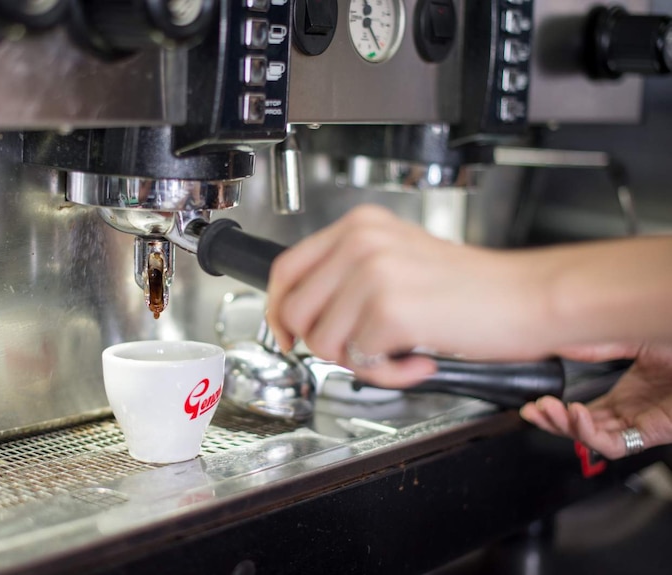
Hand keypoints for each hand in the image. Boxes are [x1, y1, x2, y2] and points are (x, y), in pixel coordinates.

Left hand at [266, 205, 550, 386]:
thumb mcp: (398, 257)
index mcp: (358, 226)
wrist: (528, 296)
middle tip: (359, 349)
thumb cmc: (471, 286)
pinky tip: (419, 357)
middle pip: (294, 312)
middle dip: (322, 344)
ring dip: (360, 362)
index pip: (285, 269)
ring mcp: (373, 275)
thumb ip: (348, 275)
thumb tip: (302, 313)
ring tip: (398, 350)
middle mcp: (360, 243)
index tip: (287, 334)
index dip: (277, 310)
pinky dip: (389, 375)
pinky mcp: (390, 311)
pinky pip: (360, 365)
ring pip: (323, 343)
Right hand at [520, 343, 671, 458]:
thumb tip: (560, 343)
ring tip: (550, 410)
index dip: (556, 411)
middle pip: (583, 429)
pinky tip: (578, 413)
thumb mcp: (631, 338)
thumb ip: (596, 344)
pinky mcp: (655, 432)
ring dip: (566, 428)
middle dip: (552, 422)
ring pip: (595, 440)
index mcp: (627, 394)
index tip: (534, 402)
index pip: (583, 412)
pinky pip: (617, 445)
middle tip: (533, 410)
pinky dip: (592, 434)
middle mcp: (632, 411)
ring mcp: (643, 423)